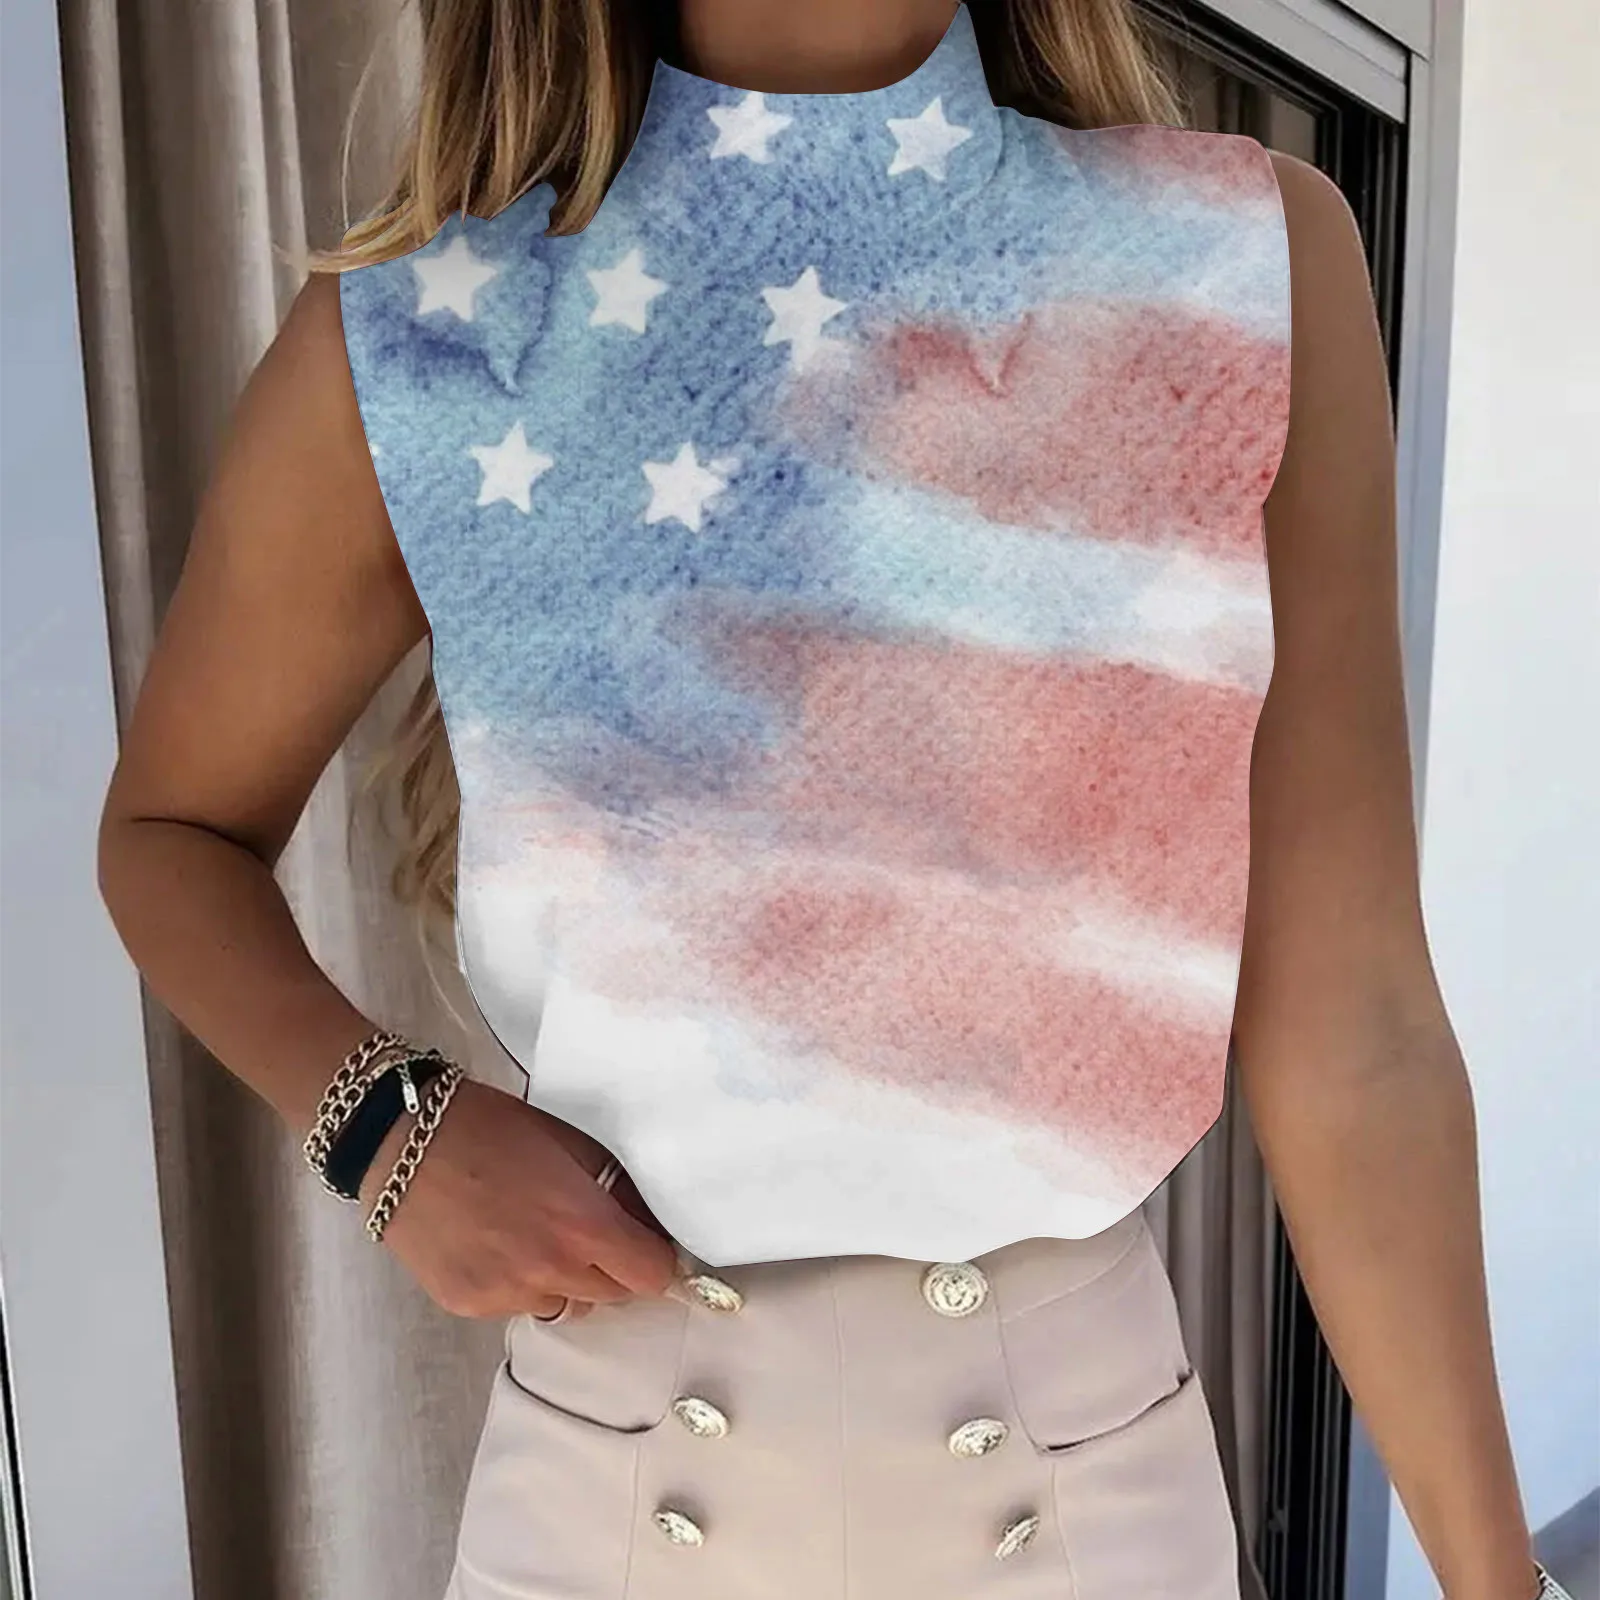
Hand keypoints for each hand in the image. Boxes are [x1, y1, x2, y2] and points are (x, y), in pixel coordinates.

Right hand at [359, 1077, 678, 1321]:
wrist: (400, 1141)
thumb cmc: (489, 1126)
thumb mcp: (569, 1142)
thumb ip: (615, 1188)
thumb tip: (648, 1221)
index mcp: (582, 1225)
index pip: (652, 1276)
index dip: (656, 1258)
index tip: (647, 1243)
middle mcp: (549, 1271)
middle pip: (614, 1296)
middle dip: (613, 1267)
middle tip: (589, 1229)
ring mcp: (506, 1295)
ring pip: (566, 1304)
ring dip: (566, 1280)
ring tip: (534, 1233)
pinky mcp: (468, 1305)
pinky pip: (517, 1306)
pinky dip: (520, 1284)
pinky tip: (495, 1243)